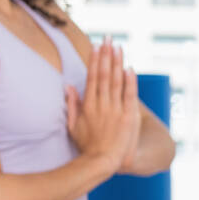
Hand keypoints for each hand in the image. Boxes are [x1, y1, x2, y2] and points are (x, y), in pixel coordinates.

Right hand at [65, 37, 137, 173]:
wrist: (102, 161)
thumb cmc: (86, 144)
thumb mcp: (72, 125)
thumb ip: (71, 104)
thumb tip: (69, 86)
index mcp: (88, 106)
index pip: (92, 78)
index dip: (95, 61)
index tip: (96, 47)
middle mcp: (102, 105)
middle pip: (104, 75)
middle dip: (106, 55)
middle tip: (108, 39)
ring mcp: (116, 110)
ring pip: (117, 81)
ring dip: (117, 63)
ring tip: (118, 47)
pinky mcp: (128, 116)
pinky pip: (129, 95)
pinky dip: (130, 81)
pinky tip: (129, 68)